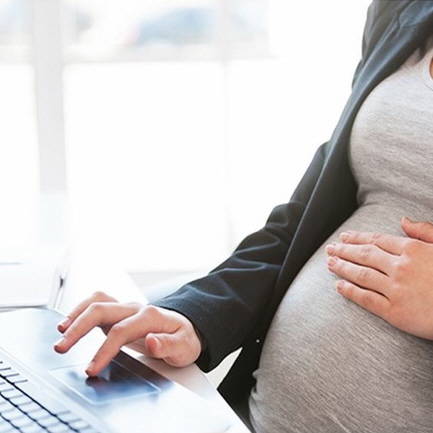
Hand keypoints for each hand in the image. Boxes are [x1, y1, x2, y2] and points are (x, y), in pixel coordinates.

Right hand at [54, 291, 201, 375]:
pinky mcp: (118, 312)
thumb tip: (152, 341)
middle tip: (61, 347)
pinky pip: (97, 303)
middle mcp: (135, 308)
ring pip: (97, 301)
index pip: (120, 331)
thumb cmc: (184, 338)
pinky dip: (81, 310)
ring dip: (76, 314)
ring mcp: (126, 308)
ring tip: (60, 332)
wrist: (185, 328)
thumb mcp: (184, 346)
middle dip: (79, 328)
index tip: (91, 368)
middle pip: (102, 310)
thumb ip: (168, 345)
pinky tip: (69, 323)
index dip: (103, 350)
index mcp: (150, 316)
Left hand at [325, 217, 432, 339]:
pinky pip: (367, 299)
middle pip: (364, 255)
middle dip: (344, 250)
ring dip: (342, 267)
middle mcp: (401, 267)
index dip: (357, 238)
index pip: (377, 241)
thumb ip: (425, 232)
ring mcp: (396, 290)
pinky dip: (350, 291)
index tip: (344, 237)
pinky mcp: (395, 312)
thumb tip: (404, 220)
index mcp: (413, 250)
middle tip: (330, 249)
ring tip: (329, 263)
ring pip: (361, 275)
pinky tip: (339, 286)